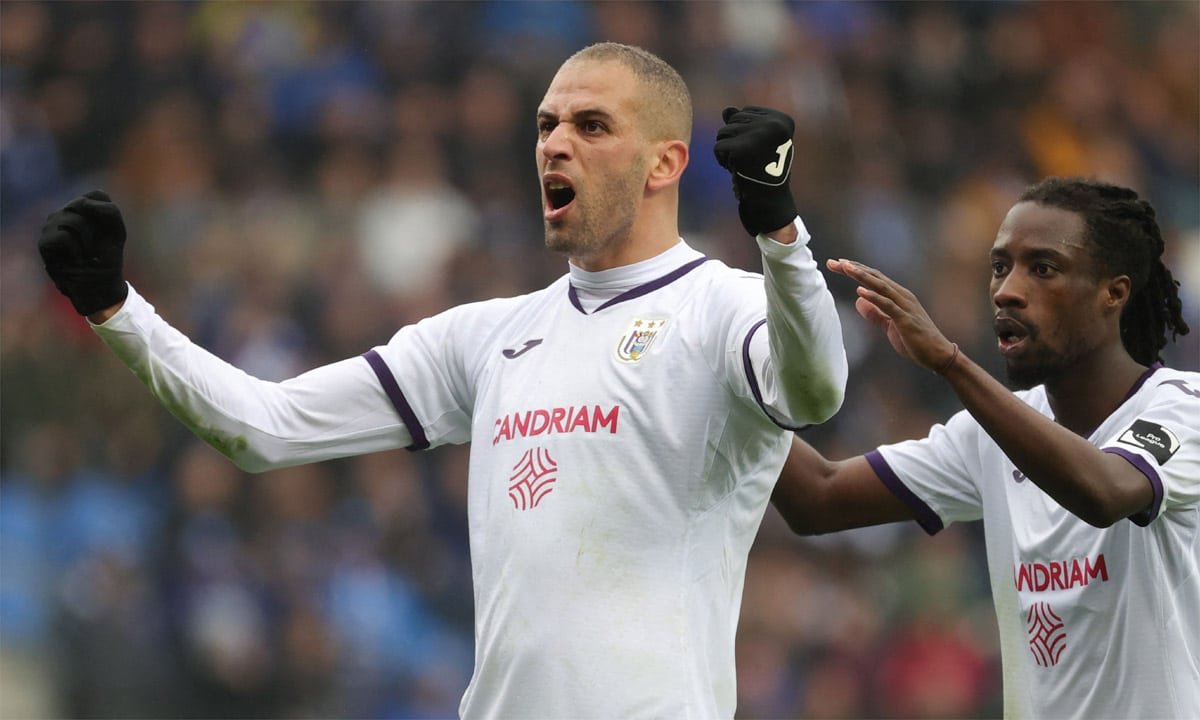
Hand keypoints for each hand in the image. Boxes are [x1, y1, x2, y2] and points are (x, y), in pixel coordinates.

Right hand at [38, 190, 128, 316]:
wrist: (100, 284)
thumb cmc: (107, 256)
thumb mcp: (117, 231)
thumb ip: (109, 210)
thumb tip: (82, 204)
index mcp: (82, 208)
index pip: (97, 195)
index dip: (107, 214)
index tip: (109, 231)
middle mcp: (64, 213)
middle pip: (83, 205)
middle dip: (97, 228)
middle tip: (96, 245)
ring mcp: (51, 226)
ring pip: (73, 220)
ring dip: (87, 241)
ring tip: (86, 253)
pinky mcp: (44, 242)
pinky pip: (63, 236)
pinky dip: (76, 250)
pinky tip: (76, 259)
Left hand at [713, 105, 797, 236]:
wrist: (769, 202)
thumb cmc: (764, 171)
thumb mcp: (759, 142)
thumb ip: (744, 122)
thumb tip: (727, 109)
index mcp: (783, 120)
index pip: (747, 112)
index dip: (746, 133)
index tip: (760, 150)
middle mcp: (773, 124)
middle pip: (734, 120)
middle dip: (735, 141)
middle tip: (751, 160)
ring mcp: (757, 136)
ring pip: (723, 132)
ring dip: (728, 151)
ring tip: (744, 164)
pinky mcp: (741, 149)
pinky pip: (718, 147)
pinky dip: (723, 160)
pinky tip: (737, 170)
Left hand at [826, 258, 958, 372]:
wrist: (937, 355)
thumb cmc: (915, 340)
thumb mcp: (889, 325)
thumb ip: (875, 313)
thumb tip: (858, 301)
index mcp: (897, 296)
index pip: (873, 278)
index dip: (855, 270)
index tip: (836, 264)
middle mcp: (901, 296)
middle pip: (874, 277)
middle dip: (854, 268)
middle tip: (834, 261)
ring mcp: (904, 306)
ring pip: (881, 286)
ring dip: (862, 276)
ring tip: (845, 267)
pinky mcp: (906, 319)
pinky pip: (888, 305)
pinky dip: (874, 297)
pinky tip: (860, 291)